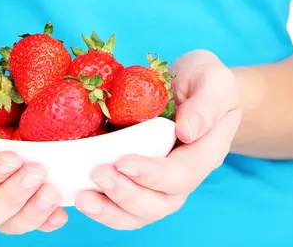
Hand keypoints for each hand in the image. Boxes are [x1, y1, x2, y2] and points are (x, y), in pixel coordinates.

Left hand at [75, 49, 241, 229]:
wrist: (195, 86)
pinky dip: (102, 206)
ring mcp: (160, 182)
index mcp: (205, 153)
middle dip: (127, 195)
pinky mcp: (138, 179)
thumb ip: (206, 105)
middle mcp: (183, 175)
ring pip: (140, 213)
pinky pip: (123, 205)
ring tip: (84, 198)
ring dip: (111, 210)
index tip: (123, 162)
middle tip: (97, 174)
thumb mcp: (214, 80)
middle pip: (161, 203)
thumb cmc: (205, 81)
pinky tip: (78, 195)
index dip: (152, 174)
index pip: (182, 174)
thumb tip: (187, 131)